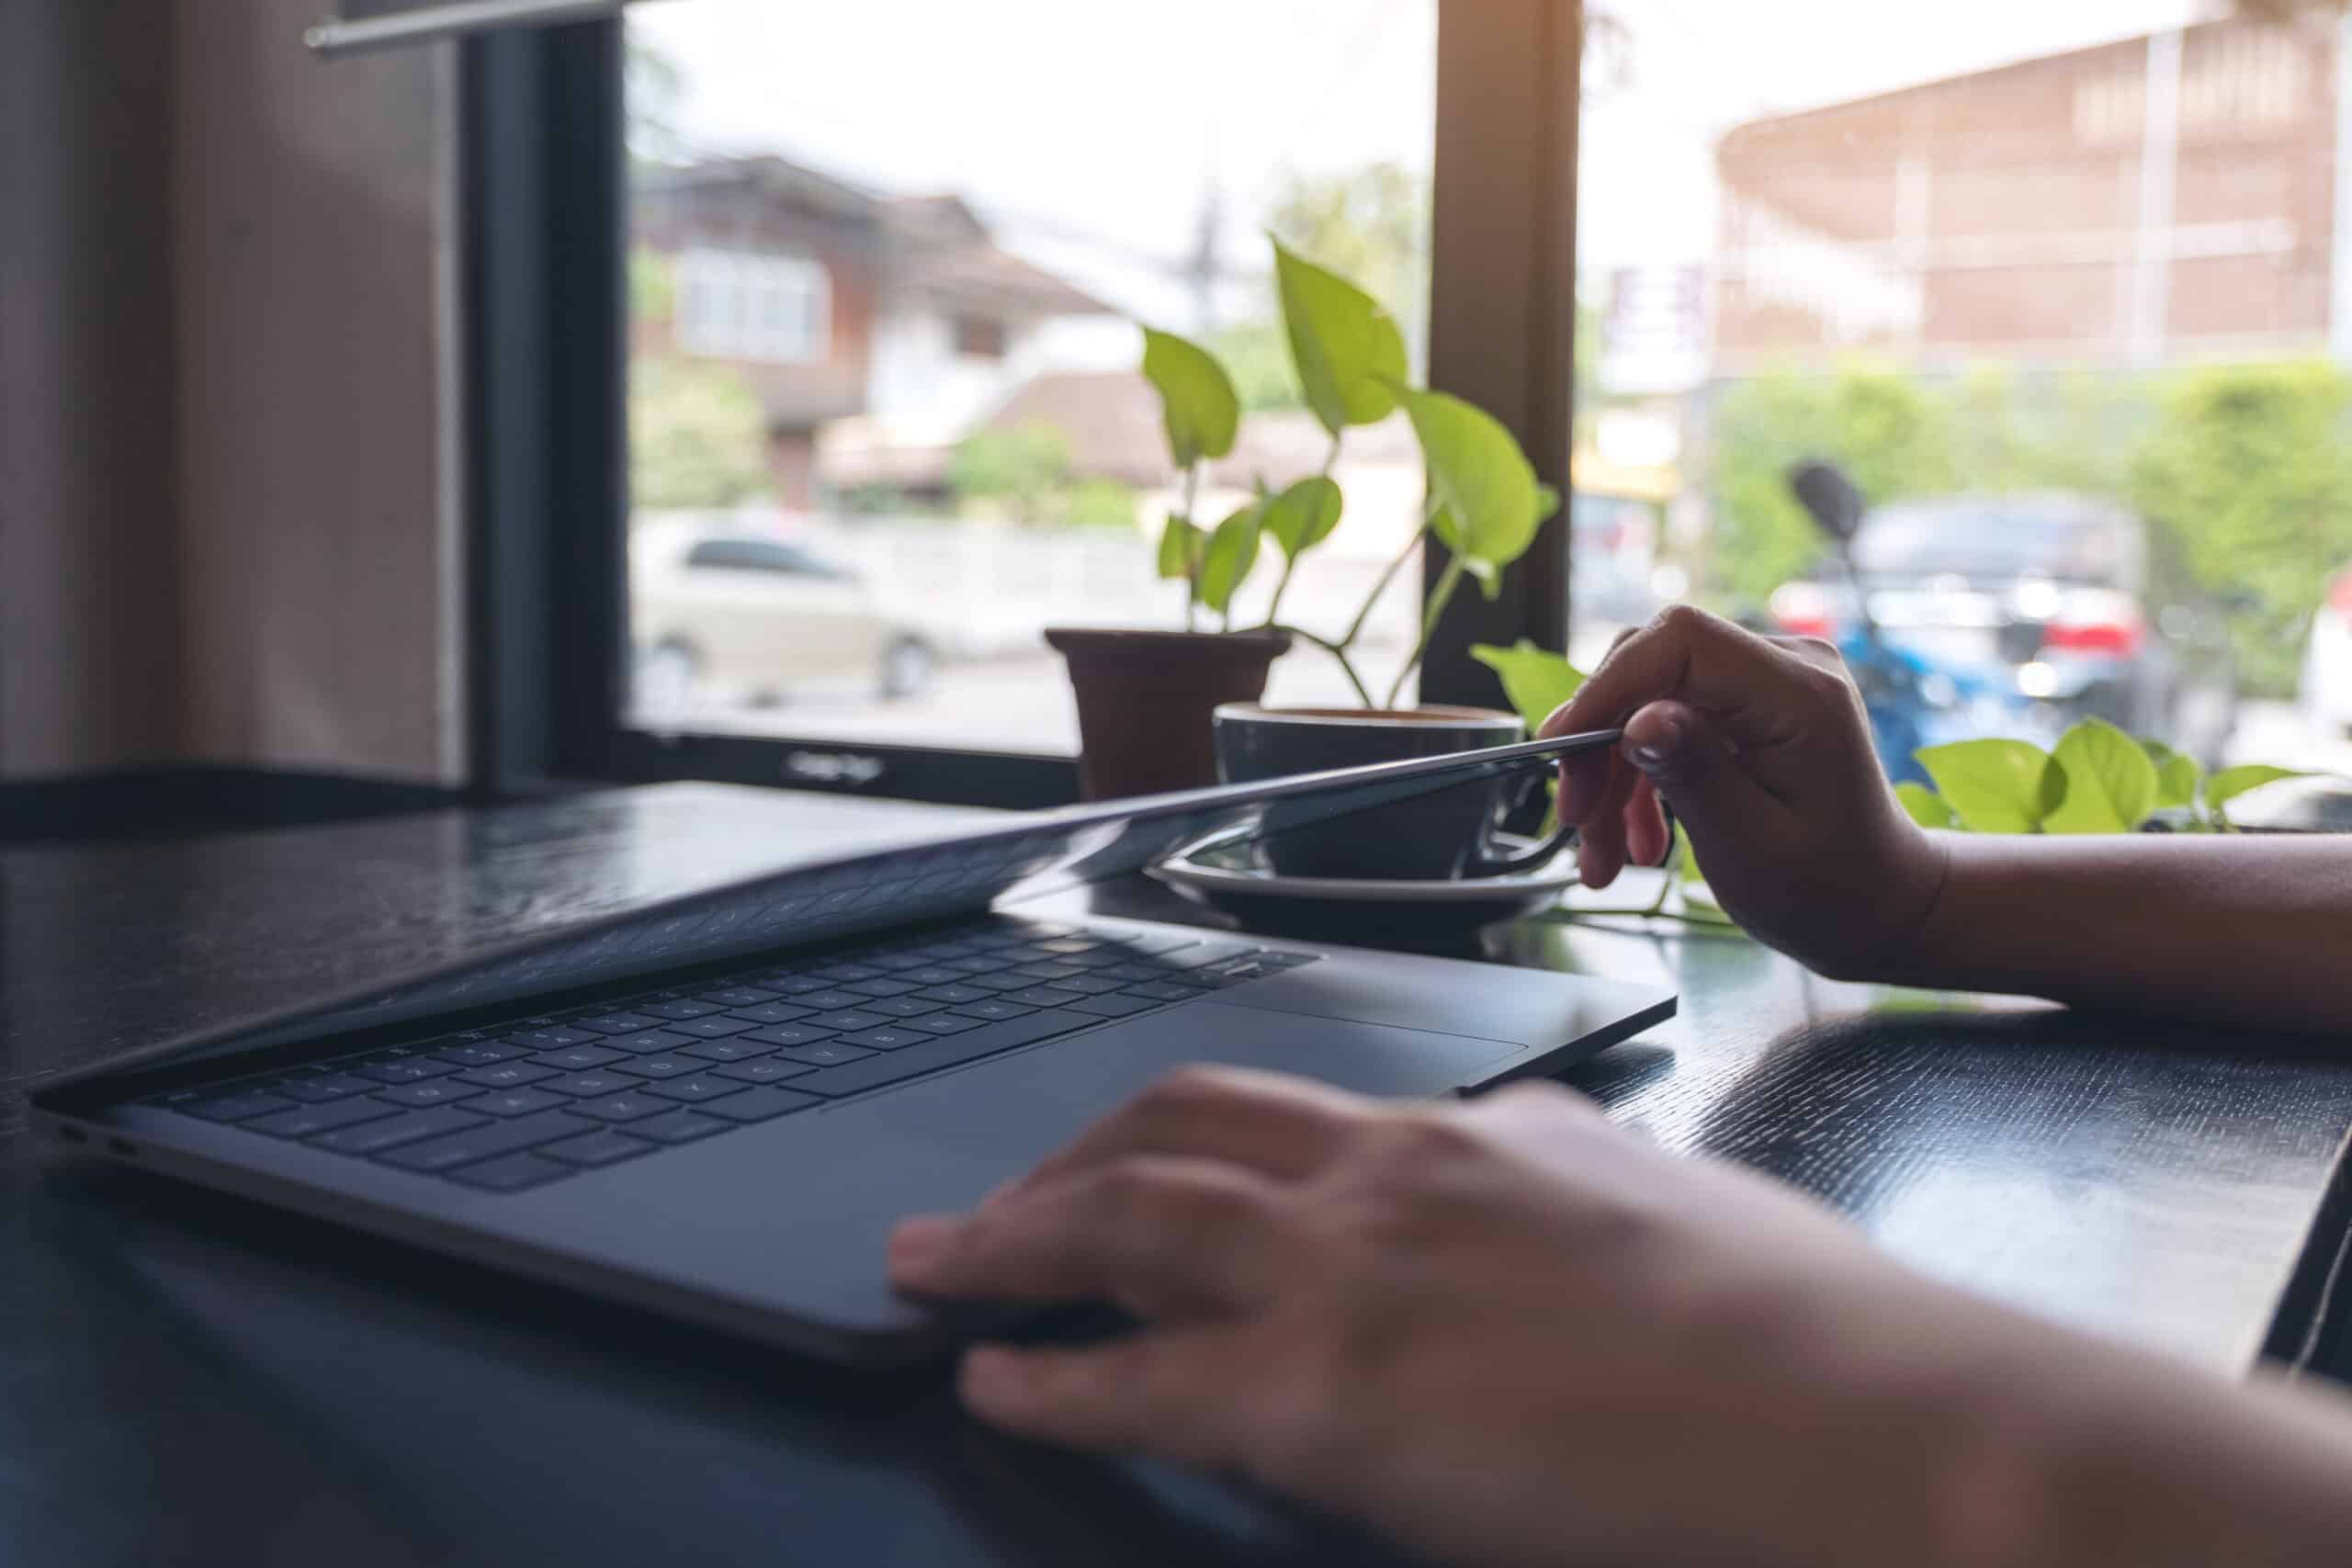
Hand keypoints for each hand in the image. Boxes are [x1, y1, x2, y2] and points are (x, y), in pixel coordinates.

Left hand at [889, 1069, 2012, 1567]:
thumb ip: (1569, 1182)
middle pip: (1174, 1129)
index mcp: (1482, 1135)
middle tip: (981, 1206)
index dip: (1183, 1143)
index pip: (1287, 1116)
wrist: (1881, 1420)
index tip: (1126, 1167)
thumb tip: (1526, 1168)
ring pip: (1127, 1217)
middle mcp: (1397, 1174)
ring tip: (935, 1268)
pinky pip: (1142, 1375)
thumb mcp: (1669, 1214)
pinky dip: (1049, 1376)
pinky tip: (995, 1384)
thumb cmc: (1813, 1341)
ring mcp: (1356, 1271)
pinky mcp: (1334, 1393)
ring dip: (1009, 1241)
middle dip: (1060, 1163)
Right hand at [1541, 605, 1946, 979]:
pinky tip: (1636, 841)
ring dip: (1612, 777)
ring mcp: (1767, 682)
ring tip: (1602, 857)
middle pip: (1651, 667)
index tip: (1563, 752)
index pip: (1680, 641)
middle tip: (1576, 821)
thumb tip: (1637, 719)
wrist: (1879, 905)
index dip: (1608, 686)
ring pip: (1647, 700)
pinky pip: (1668, 721)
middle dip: (1600, 744)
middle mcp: (1787, 668)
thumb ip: (1696, 775)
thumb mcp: (1753, 848)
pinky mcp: (1748, 706)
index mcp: (1801, 695)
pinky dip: (1640, 780)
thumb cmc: (1830, 891)